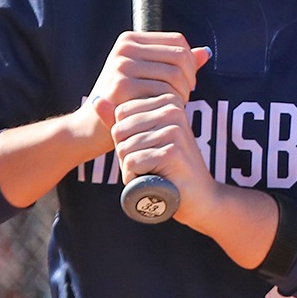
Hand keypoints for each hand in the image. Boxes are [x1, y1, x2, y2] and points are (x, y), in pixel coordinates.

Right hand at [79, 31, 210, 150]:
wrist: (90, 128)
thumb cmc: (124, 103)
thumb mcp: (148, 78)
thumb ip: (175, 65)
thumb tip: (205, 52)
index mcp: (130, 39)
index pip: (178, 41)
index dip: (190, 62)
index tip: (188, 83)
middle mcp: (124, 47)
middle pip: (179, 56)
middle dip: (189, 79)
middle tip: (185, 98)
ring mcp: (122, 65)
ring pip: (175, 74)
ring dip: (183, 94)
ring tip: (176, 107)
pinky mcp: (122, 86)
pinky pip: (164, 92)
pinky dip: (171, 105)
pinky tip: (166, 114)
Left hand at [110, 90, 216, 221]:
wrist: (200, 198)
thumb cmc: (167, 168)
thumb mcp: (142, 139)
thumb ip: (119, 120)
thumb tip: (96, 100)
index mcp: (167, 100)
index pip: (121, 114)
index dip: (126, 138)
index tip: (149, 149)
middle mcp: (172, 109)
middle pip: (120, 131)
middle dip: (127, 154)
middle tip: (151, 165)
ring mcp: (174, 129)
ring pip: (125, 149)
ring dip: (131, 169)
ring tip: (154, 173)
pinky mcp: (172, 151)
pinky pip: (133, 163)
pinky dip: (136, 178)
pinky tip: (154, 182)